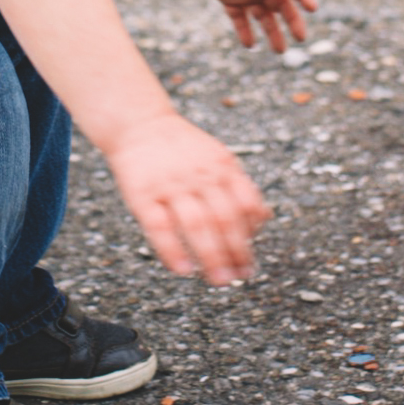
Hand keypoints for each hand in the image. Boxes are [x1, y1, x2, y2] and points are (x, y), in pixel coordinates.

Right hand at [108, 114, 271, 284]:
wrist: (140, 124)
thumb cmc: (183, 148)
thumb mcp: (218, 156)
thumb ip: (240, 186)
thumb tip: (263, 220)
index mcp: (222, 166)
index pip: (246, 203)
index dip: (252, 234)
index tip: (250, 260)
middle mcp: (199, 176)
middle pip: (224, 219)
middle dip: (236, 252)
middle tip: (241, 277)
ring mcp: (171, 185)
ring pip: (196, 225)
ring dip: (211, 256)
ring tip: (220, 280)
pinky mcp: (143, 195)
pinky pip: (159, 226)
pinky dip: (172, 250)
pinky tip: (183, 269)